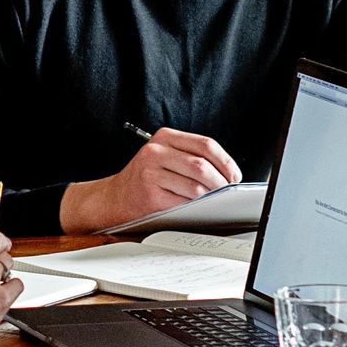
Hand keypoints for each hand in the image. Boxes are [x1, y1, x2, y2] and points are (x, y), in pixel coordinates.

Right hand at [57, 127, 240, 236]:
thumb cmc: (144, 179)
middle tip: (228, 192)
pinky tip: (197, 209)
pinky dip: (196, 208)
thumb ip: (189, 157)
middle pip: (202, 166)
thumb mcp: (163, 156)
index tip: (234, 176)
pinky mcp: (150, 196)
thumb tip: (227, 174)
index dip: (226, 162)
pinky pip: (184, 203)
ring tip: (214, 201)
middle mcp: (155, 152)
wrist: (112, 199)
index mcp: (164, 137)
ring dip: (211, 198)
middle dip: (222, 182)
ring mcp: (150, 174)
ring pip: (196, 187)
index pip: (206, 145)